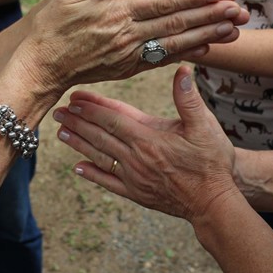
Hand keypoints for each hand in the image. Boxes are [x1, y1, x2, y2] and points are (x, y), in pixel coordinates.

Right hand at [14, 0, 248, 97]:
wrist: (42, 63)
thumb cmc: (54, 21)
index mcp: (118, 12)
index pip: (166, 2)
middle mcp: (129, 36)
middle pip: (178, 24)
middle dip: (212, 16)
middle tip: (241, 10)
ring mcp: (130, 56)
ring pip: (176, 44)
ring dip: (207, 36)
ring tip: (234, 29)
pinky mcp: (128, 68)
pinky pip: (162, 60)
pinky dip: (186, 54)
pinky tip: (206, 50)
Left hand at [53, 65, 239, 221]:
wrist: (214, 203)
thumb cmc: (212, 162)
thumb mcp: (205, 126)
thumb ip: (189, 99)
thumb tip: (182, 70)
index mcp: (149, 138)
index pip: (113, 118)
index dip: (92, 107)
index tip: (74, 98)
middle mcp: (135, 157)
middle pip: (100, 136)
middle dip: (78, 122)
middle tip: (58, 112)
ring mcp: (133, 177)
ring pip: (99, 157)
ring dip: (79, 143)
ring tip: (61, 133)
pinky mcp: (136, 193)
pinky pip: (108, 182)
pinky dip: (92, 174)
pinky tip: (77, 168)